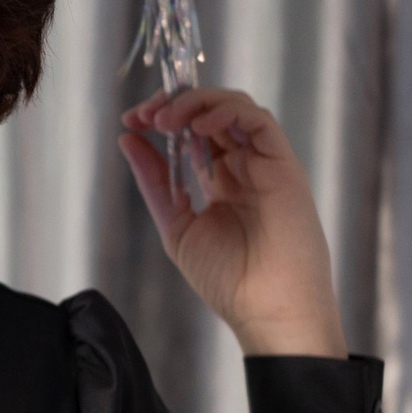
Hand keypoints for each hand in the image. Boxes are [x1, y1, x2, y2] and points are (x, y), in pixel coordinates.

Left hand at [119, 87, 346, 356]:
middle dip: (175, 104)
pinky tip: (198, 123)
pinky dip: (227, 112)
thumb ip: (155, 181)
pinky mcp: (284, 165)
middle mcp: (245, 167)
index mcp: (222, 180)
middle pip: (213, 113)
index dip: (164, 118)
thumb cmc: (228, 279)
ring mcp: (265, 164)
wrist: (264, 308)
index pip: (193, 132)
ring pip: (236, 109)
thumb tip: (128, 139)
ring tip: (165, 117)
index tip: (132, 121)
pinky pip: (259, 122)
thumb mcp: (176, 224)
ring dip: (197, 103)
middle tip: (145, 114)